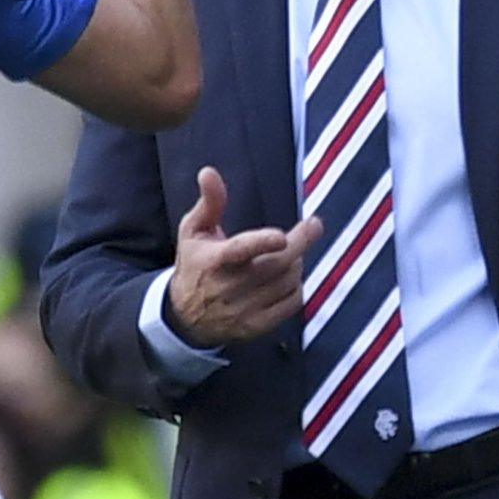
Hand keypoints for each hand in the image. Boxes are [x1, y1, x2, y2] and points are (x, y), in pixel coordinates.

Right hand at [166, 166, 322, 347]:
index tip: (282, 235)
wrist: (186, 317)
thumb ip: (209, 202)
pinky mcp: (256, 326)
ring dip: (297, 263)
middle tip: (313, 225)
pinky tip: (289, 277)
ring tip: (292, 252)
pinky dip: (297, 287)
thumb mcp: (193, 230)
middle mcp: (229, 287)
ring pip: (287, 282)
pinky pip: (291, 304)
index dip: (262, 243)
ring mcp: (244, 309)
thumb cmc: (194, 264)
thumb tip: (209, 172)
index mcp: (214, 260)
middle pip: (276, 264)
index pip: (240, 251)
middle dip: (301, 242)